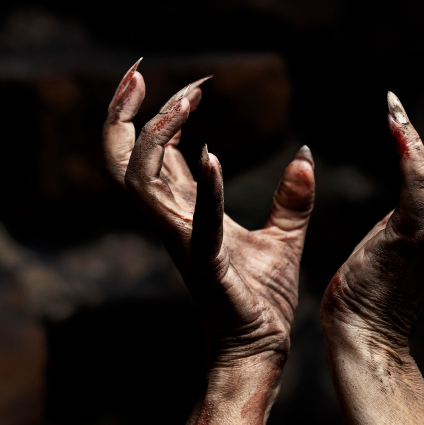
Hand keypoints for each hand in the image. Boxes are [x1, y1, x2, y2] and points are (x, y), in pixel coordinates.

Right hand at [103, 59, 315, 368]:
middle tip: (137, 73)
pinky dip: (204, 189)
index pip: (151, 153)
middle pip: (118, 160)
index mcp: (185, 212)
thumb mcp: (284, 237)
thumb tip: (305, 155)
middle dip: (120, 114)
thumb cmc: (262, 301)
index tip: (184, 80)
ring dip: (157, 135)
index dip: (153, 112)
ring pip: (137, 180)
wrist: (262, 351)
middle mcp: (172, 222)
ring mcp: (182, 242)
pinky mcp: (205, 265)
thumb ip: (291, 197)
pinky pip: (193, 221)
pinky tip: (213, 157)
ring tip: (187, 100)